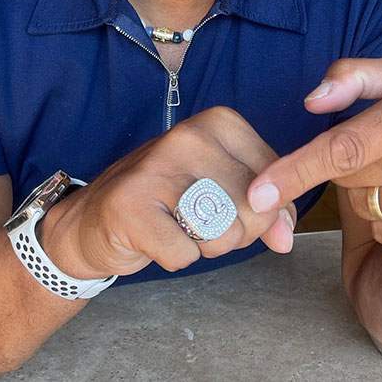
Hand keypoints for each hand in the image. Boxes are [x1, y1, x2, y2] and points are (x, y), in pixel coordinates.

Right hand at [56, 107, 296, 277]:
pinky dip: (175, 258)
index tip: (225, 201)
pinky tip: (155, 237)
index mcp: (219, 123)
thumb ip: (268, 209)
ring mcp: (157, 167)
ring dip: (205, 246)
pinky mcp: (131, 205)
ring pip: (223, 233)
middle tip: (197, 219)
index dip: (260, 209)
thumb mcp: (226, 190)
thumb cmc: (169, 201)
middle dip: (234, 232)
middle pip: (252, 209)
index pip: (276, 180)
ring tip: (177, 225)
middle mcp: (189, 136)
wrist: (94, 218)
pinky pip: (185, 256)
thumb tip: (286, 237)